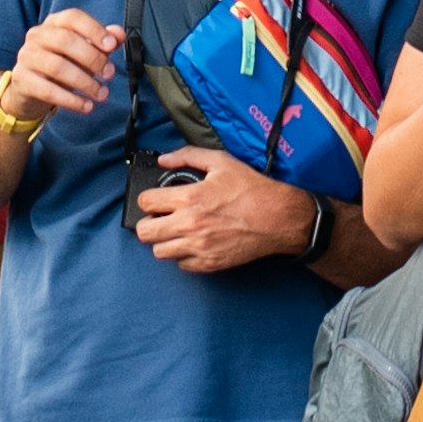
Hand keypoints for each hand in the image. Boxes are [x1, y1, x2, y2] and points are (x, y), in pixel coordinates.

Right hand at [13, 6, 121, 117]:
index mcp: (54, 23)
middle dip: (92, 58)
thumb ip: (101, 42)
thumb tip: (119, 34)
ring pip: (57, 67)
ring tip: (101, 93)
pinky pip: (48, 91)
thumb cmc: (60, 65)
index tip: (112, 46)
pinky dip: (71, 100)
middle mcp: (37, 36)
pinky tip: (86, 106)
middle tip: (109, 73)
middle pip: (65, 41)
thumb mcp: (82, 52)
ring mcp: (26, 57)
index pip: (73, 17)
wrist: (28, 89)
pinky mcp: (21, 80)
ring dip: (85, 82)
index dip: (94, 29)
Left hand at [130, 147, 329, 273]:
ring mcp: (198, 247)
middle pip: (144, 232)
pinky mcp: (209, 263)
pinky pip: (181, 265)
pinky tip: (195, 242)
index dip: (148, 199)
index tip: (156, 200)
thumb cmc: (252, 189)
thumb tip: (164, 160)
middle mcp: (189, 225)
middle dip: (149, 223)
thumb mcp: (221, 162)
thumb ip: (188, 156)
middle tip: (161, 218)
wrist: (278, 217)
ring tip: (178, 231)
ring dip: (165, 241)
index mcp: (189, 198)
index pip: (145, 203)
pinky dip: (184, 255)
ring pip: (159, 252)